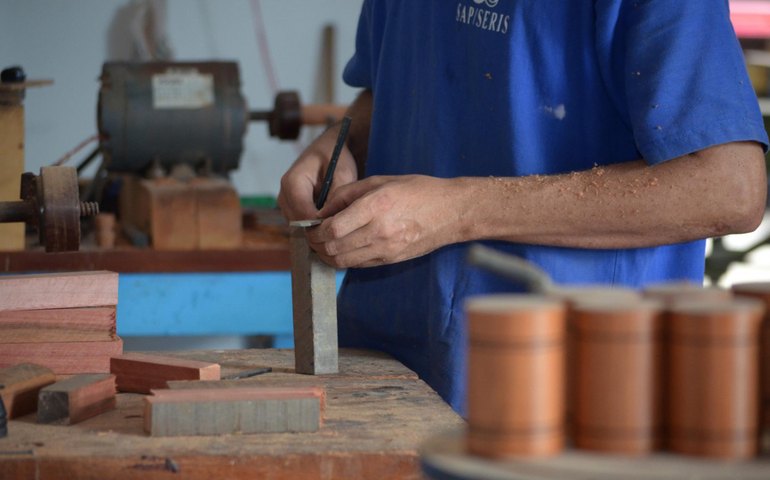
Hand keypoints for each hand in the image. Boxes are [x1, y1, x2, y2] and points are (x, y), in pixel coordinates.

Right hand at [277, 125, 357, 220]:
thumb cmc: (335, 157)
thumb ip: (338, 195)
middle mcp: (283, 194)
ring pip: (300, 226)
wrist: (328, 148)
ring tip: (338, 219)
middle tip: (343, 226)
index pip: (304, 215)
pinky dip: (316, 224)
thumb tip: (333, 218)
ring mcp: (285, 203)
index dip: (323, 225)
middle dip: (321, 228)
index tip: (342, 226)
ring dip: (318, 226)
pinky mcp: (290, 208)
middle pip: (300, 223)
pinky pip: (302, 223)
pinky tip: (331, 217)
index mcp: (292, 182)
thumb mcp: (343, 172)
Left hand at [307, 175, 465, 267]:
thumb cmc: (418, 191)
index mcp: (376, 206)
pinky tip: (341, 248)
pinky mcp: (390, 259)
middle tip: (311, 235)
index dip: (315, 230)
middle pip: (333, 248)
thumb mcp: (381, 181)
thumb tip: (322, 209)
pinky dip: (343, 258)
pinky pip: (357, 264)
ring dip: (326, 254)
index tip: (310, 224)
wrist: (451, 212)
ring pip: (342, 261)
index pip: (333, 228)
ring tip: (323, 243)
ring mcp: (386, 249)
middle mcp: (380, 231)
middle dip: (316, 243)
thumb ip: (347, 193)